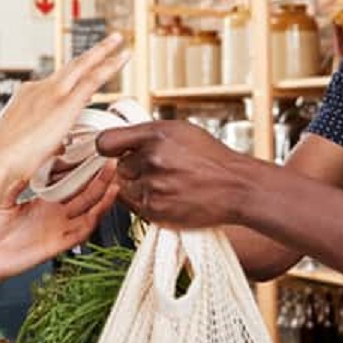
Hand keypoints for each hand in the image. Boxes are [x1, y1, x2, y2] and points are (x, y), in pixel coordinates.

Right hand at [0, 34, 129, 184]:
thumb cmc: (4, 163)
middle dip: (90, 54)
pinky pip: (93, 78)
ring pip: (83, 66)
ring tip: (118, 41)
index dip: (73, 82)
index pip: (55, 86)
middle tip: (107, 42)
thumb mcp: (25, 146)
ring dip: (103, 52)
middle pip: (70, 67)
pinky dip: (109, 65)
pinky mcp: (65, 102)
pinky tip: (123, 57)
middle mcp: (38, 89)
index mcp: (26, 98)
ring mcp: (52, 93)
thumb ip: (46, 142)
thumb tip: (59, 144)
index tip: (86, 81)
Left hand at [0, 163, 119, 287]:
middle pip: (84, 193)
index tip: (90, 151)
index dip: (81, 168)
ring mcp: (57, 228)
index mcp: (42, 201)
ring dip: (103, 193)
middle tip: (110, 158)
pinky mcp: (58, 243)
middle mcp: (53, 214)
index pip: (69, 181)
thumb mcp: (0, 192)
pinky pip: (83, 229)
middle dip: (99, 176)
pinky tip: (105, 200)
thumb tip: (33, 153)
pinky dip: (97, 215)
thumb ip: (19, 174)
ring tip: (114, 175)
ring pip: (88, 209)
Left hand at [95, 120, 254, 227]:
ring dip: (140, 187)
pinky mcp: (156, 210)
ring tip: (167, 184)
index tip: (116, 152)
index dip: (110, 148)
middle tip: (159, 170)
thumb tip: (118, 141)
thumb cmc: (210, 158)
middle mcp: (152, 159)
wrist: (236, 187)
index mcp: (156, 135)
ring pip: (125, 188)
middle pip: (118, 167)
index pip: (106, 142)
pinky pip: (135, 206)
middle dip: (133, 169)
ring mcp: (153, 187)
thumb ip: (147, 135)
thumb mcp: (181, 131)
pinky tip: (169, 196)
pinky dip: (147, 202)